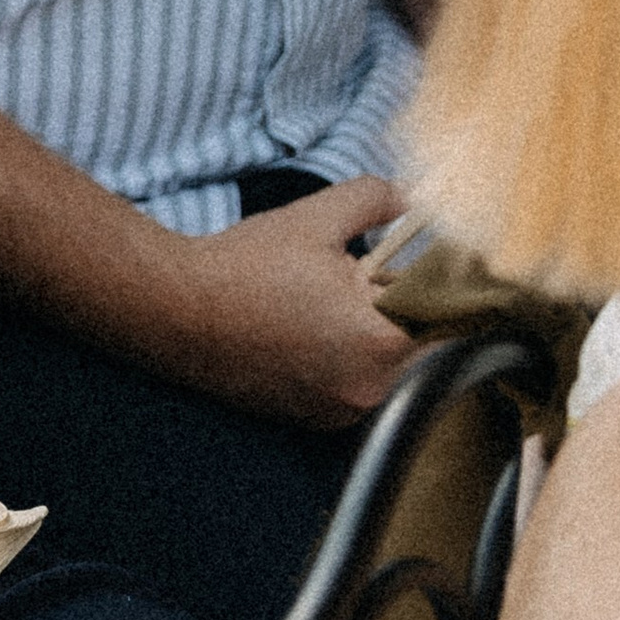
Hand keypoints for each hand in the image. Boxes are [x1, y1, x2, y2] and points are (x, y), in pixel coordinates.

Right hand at [147, 174, 413, 429]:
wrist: (176, 311)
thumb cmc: (244, 267)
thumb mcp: (316, 218)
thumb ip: (377, 200)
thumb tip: (411, 198)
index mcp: (380, 341)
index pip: (443, 316)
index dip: (429, 285)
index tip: (408, 266)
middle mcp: (369, 389)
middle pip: (416, 346)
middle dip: (395, 311)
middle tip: (355, 283)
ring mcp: (342, 412)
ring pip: (387, 369)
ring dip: (370, 338)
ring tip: (323, 306)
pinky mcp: (317, 422)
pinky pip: (356, 387)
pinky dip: (344, 362)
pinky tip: (306, 332)